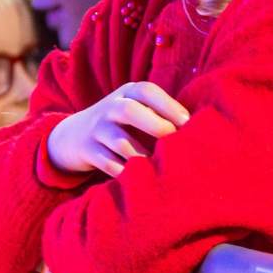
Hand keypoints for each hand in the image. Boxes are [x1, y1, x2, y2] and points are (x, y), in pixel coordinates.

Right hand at [46, 81, 188, 177]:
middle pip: (129, 110)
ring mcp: (96, 129)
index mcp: (127, 93)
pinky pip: (108, 164)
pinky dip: (125, 173)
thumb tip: (201, 129)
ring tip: (160, 169)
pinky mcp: (88, 151)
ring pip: (119, 142)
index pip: (147, 91)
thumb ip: (159, 112)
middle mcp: (110, 107)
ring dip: (142, 156)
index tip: (188, 122)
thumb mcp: (133, 108)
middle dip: (154, 125)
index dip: (168, 104)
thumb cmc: (119, 123)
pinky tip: (140, 181)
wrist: (72, 137)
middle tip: (174, 142)